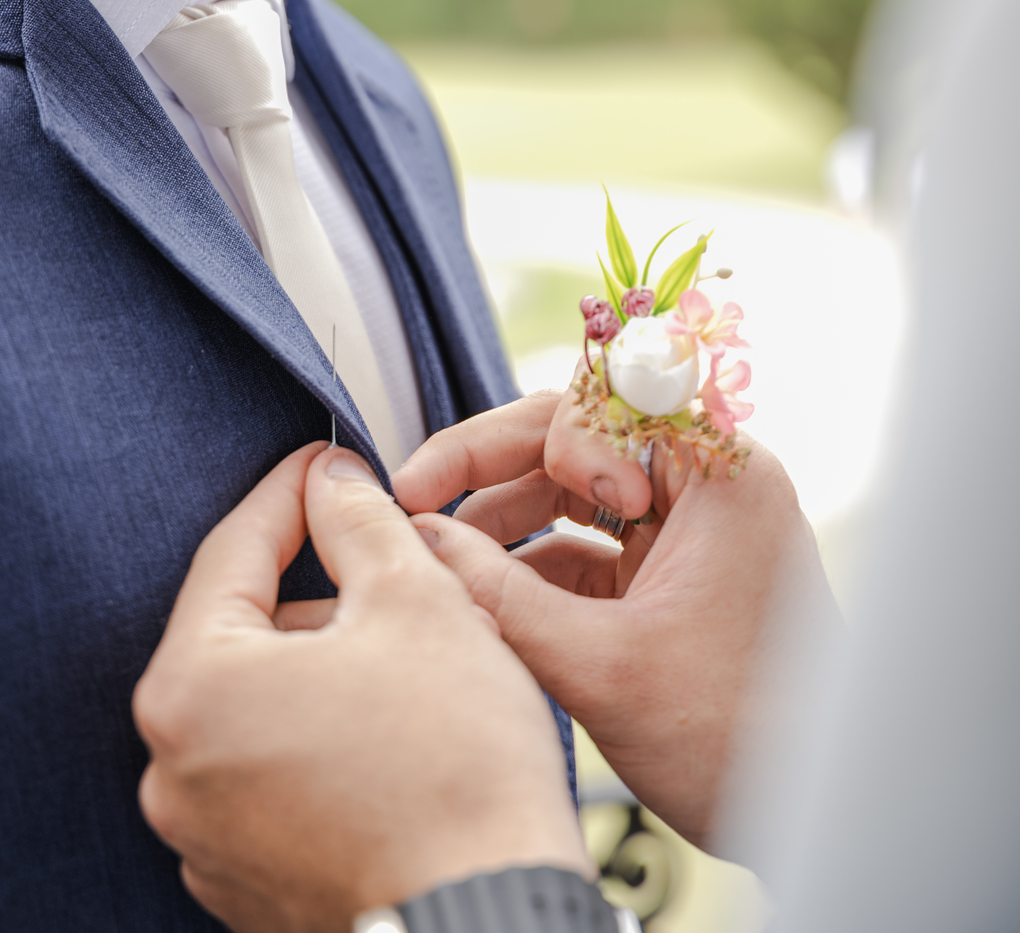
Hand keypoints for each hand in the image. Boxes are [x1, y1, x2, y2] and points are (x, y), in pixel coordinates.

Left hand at [134, 442, 591, 932]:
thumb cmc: (454, 766)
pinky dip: (326, 741)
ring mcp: (207, 839)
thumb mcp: (414, 597)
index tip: (329, 462)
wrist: (494, 919)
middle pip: (247, 633)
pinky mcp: (249, 885)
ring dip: (327, 669)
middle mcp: (174, 772)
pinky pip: (277, 776)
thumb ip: (357, 519)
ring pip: (266, 705)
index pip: (234, 550)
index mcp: (192, 689)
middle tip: (396, 575)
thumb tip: (331, 481)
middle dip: (320, 593)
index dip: (292, 492)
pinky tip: (395, 738)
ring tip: (412, 668)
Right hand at [394, 382, 836, 851]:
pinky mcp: (679, 576)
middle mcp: (710, 483)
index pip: (583, 408)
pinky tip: (484, 591)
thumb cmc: (738, 740)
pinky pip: (592, 543)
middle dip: (488, 471)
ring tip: (439, 552)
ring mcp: (695, 530)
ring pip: (576, 490)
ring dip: (505, 517)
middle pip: (575, 439)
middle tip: (413, 498)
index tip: (430, 488)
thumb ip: (497, 594)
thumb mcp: (596, 665)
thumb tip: (417, 539)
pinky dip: (535, 563)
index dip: (495, 441)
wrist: (811, 817)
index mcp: (715, 472)